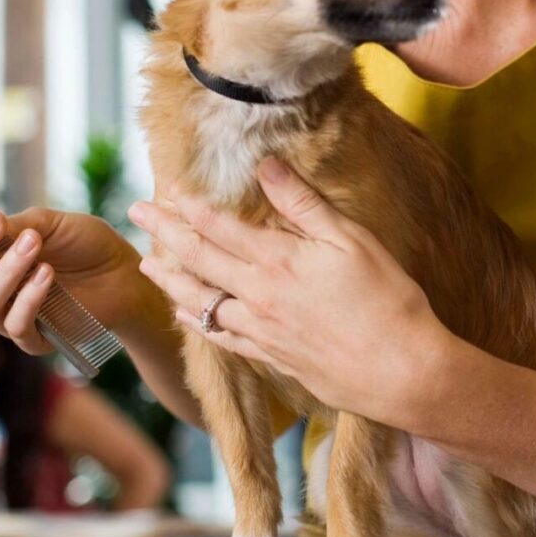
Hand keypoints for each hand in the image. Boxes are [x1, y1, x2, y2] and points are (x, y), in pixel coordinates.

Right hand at [0, 205, 158, 355]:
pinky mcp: (33, 339)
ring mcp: (6, 316)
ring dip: (6, 271)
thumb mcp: (51, 223)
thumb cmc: (84, 245)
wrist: (126, 272)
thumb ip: (16, 225)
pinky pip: (16, 325)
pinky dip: (29, 297)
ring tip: (34, 244)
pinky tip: (48, 274)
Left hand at [130, 159, 452, 424]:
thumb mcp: (352, 240)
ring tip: (146, 263)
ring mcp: (260, 330)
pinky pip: (219, 337)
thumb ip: (304, 204)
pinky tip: (185, 315)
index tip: (168, 189)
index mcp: (278, 261)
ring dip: (169, 279)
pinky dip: (196, 322)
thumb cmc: (387, 300)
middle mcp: (258, 295)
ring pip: (199, 301)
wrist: (400, 371)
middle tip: (136, 212)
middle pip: (198, 259)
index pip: (220, 227)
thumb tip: (267, 166)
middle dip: (165, 232)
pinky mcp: (270, 357)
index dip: (191, 206)